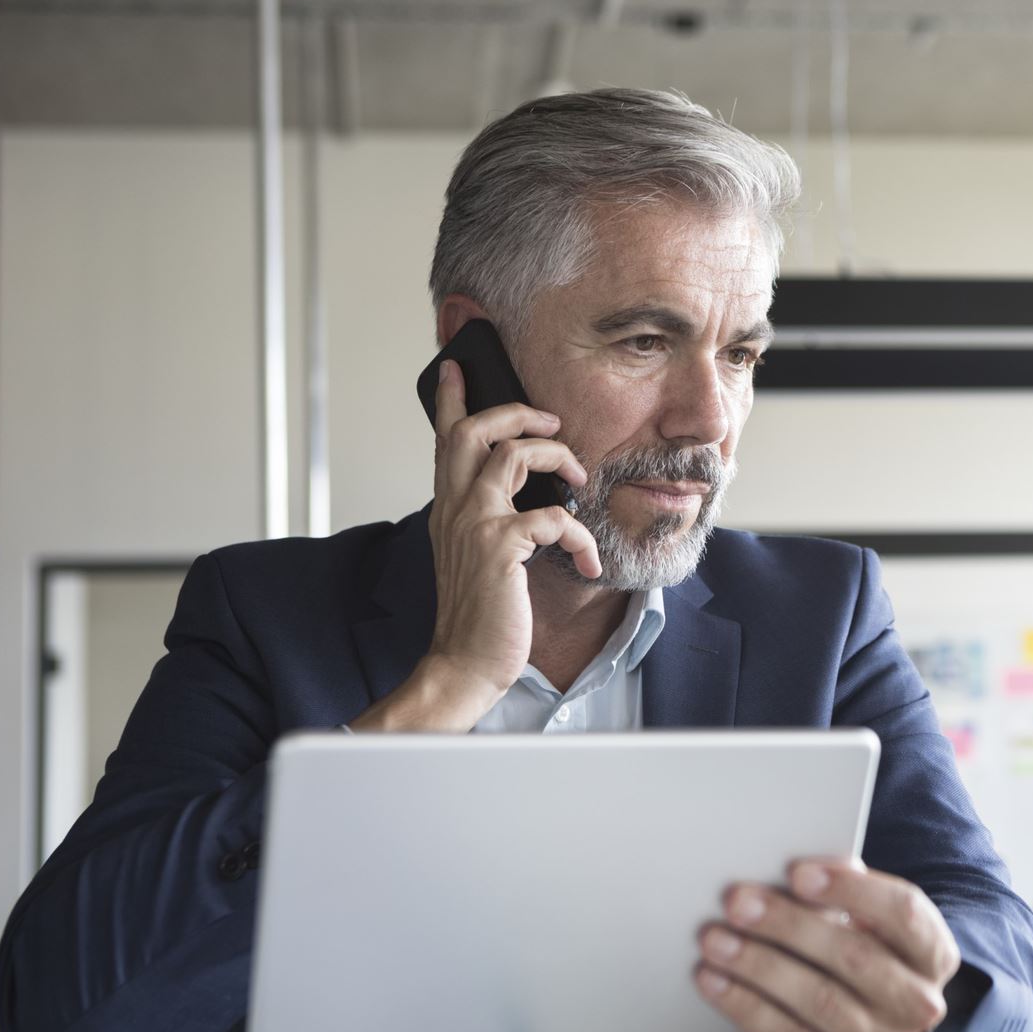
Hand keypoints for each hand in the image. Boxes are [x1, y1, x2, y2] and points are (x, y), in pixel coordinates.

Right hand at [349, 359, 599, 732]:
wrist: (465, 664)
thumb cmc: (480, 614)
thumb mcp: (478, 557)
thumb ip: (490, 521)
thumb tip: (527, 498)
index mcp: (450, 509)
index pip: (444, 441)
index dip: (450, 399)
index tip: (455, 367)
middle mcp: (456, 509)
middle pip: (476, 430)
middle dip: (516, 412)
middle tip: (550, 420)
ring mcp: (475, 525)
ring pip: (512, 455)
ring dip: (556, 458)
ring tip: (578, 478)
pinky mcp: (501, 548)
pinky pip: (553, 517)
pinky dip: (580, 535)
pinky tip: (588, 560)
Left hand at [694, 859, 962, 1031]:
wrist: (873, 1017)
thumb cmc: (864, 948)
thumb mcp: (869, 916)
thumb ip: (846, 888)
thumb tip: (800, 873)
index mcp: (934, 952)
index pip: (902, 913)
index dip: (849, 890)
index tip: (796, 872)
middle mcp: (919, 1004)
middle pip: (854, 957)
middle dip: (789, 926)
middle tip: (737, 903)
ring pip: (820, 1001)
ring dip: (759, 967)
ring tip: (715, 941)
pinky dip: (746, 1008)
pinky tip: (714, 981)